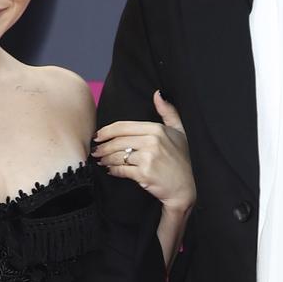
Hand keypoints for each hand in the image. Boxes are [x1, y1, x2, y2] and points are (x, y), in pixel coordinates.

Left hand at [92, 91, 195, 212]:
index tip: (98, 135)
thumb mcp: (180, 132)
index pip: (124, 126)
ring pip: (118, 155)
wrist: (187, 188)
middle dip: (103, 146)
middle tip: (95, 150)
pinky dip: (113, 170)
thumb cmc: (183, 160)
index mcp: (157, 129)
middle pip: (118, 141)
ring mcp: (148, 158)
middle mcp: (152, 141)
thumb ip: (168, 112)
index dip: (107, 131)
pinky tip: (110, 170)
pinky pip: (121, 170)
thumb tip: (158, 94)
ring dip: (105, 158)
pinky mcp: (144, 174)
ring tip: (100, 160)